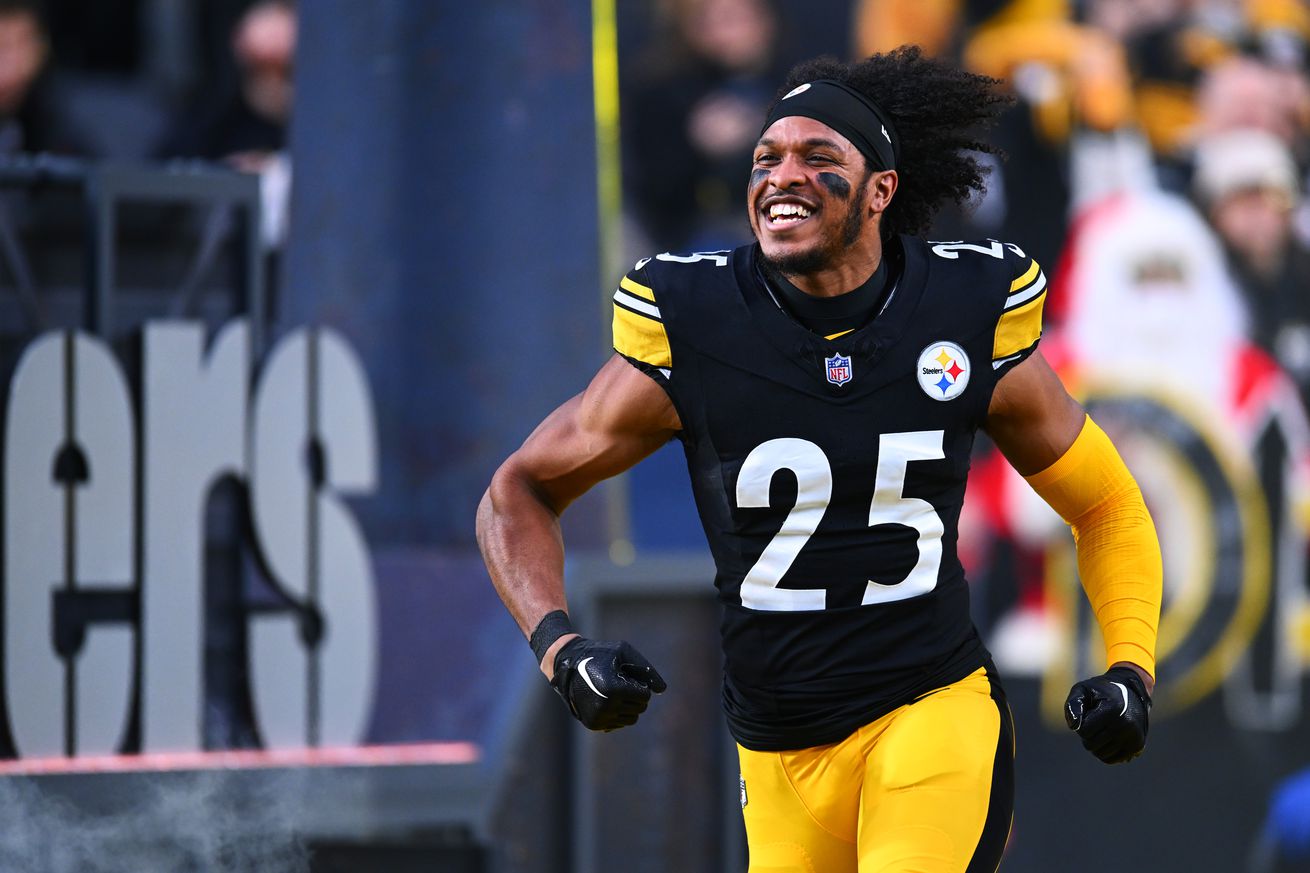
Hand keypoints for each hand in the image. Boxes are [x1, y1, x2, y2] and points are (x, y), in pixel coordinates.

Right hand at [550, 637, 666, 730]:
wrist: (566, 664)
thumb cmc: (599, 654)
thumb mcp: (623, 652)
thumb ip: (646, 669)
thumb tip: (662, 690)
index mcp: (614, 689)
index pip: (645, 696)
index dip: (640, 684)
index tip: (627, 676)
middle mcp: (606, 706)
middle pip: (640, 709)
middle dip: (636, 696)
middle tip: (621, 683)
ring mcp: (599, 718)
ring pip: (631, 719)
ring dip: (628, 706)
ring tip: (615, 691)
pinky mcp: (593, 724)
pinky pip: (618, 724)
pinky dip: (618, 713)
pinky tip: (607, 700)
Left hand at [1064, 665, 1150, 763]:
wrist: (1131, 690)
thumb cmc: (1101, 691)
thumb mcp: (1083, 690)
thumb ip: (1073, 704)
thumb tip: (1074, 725)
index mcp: (1112, 710)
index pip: (1083, 731)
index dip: (1081, 723)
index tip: (1089, 713)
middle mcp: (1126, 725)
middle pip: (1091, 745)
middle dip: (1088, 735)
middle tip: (1096, 721)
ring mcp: (1133, 737)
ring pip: (1100, 755)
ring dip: (1096, 744)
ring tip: (1104, 727)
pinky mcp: (1137, 746)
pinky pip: (1112, 760)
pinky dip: (1105, 752)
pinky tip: (1108, 738)